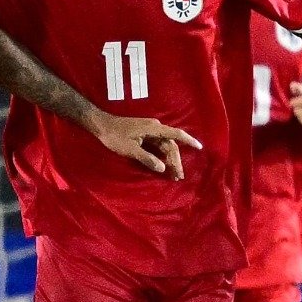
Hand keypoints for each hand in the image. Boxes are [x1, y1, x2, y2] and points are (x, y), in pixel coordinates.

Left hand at [87, 112, 201, 179]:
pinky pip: (158, 145)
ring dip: (169, 159)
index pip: (176, 135)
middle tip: (178, 176)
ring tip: (172, 174)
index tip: (200, 147)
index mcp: (154, 129)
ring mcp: (150, 131)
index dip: (189, 141)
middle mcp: (155, 128)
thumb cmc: (115, 136)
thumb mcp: (130, 150)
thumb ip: (147, 158)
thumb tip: (162, 168)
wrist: (101, 125)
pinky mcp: (145, 134)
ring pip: (164, 146)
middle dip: (176, 161)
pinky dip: (162, 155)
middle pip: (170, 145)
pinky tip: (163, 164)